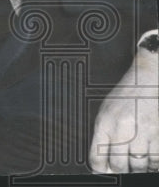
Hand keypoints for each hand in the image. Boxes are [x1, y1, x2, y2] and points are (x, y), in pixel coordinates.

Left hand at [89, 45, 158, 172]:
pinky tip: (149, 156)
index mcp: (105, 122)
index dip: (100, 169)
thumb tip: (101, 163)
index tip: (103, 171)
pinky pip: (156, 159)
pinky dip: (153, 163)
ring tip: (136, 159)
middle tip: (123, 166)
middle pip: (119, 165)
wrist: (147, 79)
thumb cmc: (126, 96)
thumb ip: (102, 136)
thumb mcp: (106, 112)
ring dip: (138, 167)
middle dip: (120, 169)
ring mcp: (143, 131)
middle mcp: (122, 128)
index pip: (97, 157)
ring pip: (139, 165)